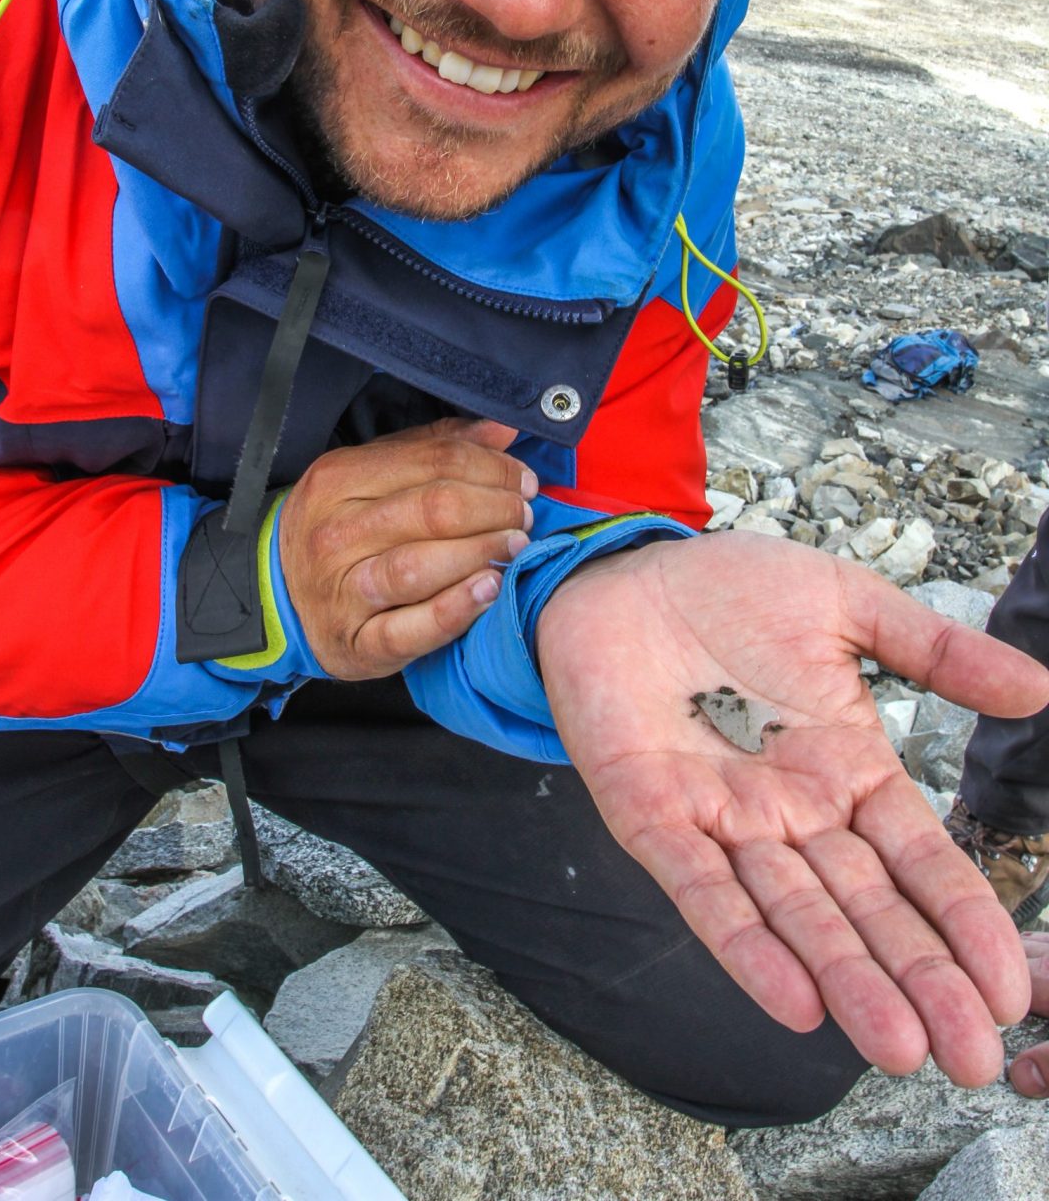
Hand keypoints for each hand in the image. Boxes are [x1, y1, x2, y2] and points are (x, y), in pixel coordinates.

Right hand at [279, 416, 535, 679]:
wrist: (277, 597)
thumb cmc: (339, 529)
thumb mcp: (371, 474)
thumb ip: (433, 448)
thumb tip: (502, 429)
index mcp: (339, 478)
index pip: (433, 461)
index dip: (491, 467)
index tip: (521, 479)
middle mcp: (336, 533)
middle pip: (432, 509)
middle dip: (494, 508)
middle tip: (523, 515)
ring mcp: (343, 591)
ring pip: (420, 566)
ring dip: (481, 552)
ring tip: (515, 546)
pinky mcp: (356, 643)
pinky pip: (410, 628)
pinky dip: (455, 610)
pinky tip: (489, 590)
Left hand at [536, 530, 1048, 1086]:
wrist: (619, 568)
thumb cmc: (729, 587)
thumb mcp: (845, 604)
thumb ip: (935, 651)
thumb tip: (1039, 689)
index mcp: (848, 769)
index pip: (920, 859)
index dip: (964, 921)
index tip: (1012, 988)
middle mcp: (793, 810)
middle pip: (867, 908)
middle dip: (920, 981)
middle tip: (973, 1058)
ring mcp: (722, 820)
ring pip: (793, 914)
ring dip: (843, 979)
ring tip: (897, 1046)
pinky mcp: (651, 817)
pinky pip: (701, 891)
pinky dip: (744, 946)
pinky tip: (791, 1002)